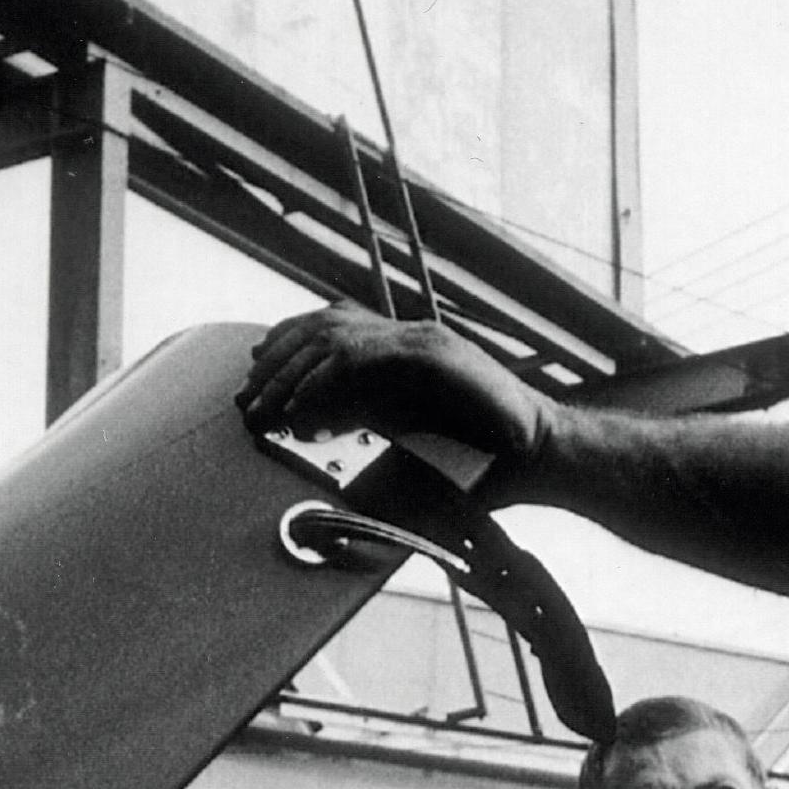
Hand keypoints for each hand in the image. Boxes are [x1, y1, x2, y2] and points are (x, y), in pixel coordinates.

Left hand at [237, 307, 551, 470]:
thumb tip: (314, 437)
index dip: (286, 350)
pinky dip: (326, 379)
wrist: (540, 457)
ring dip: (291, 371)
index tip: (255, 379)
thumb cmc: (485, 462)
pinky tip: (303, 407)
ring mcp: (421, 339)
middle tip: (248, 398)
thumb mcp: (409, 445)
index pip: (329, 331)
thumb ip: (368, 432)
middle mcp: (408, 337)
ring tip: (265, 405)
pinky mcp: (432, 352)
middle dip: (277, 362)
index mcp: (403, 353)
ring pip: (333, 337)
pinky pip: (362, 355)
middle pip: (321, 327)